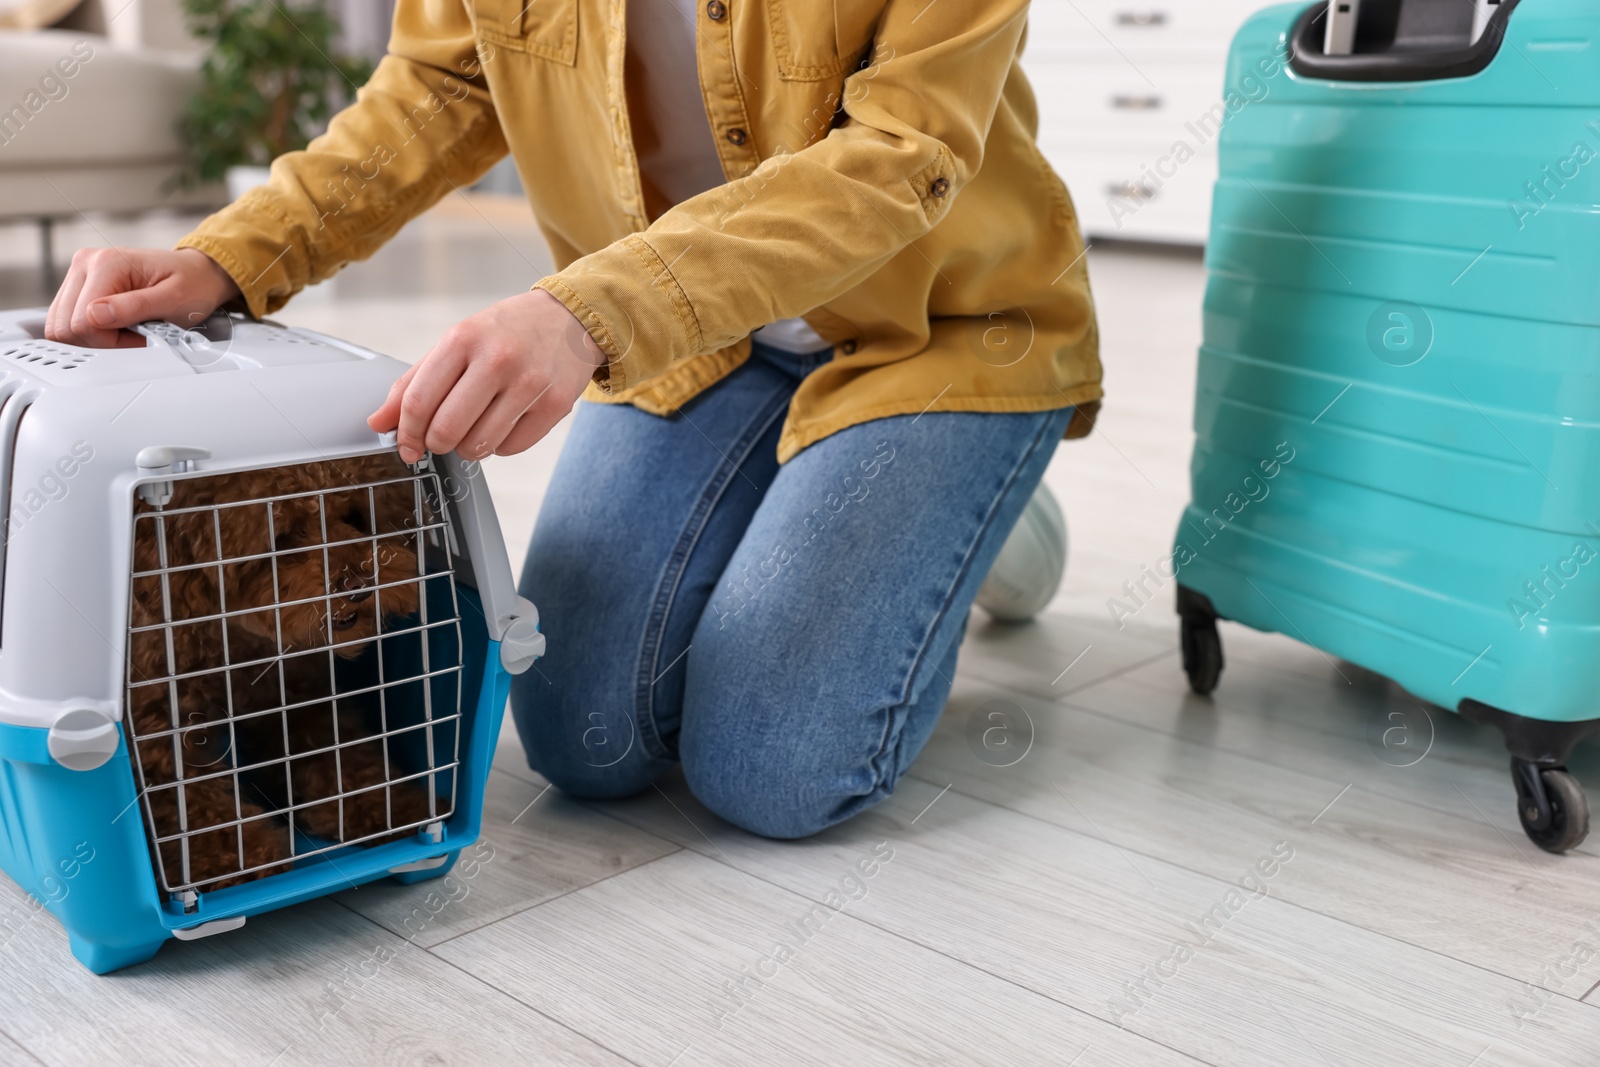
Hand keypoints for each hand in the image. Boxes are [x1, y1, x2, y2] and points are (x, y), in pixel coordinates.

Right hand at [46, 247, 240, 347]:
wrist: (198, 274)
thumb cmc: (192, 284)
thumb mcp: (174, 300)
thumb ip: (134, 308)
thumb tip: (94, 316)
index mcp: (106, 263)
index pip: (82, 321)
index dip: (111, 340)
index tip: (141, 337)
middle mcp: (85, 264)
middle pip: (64, 325)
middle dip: (100, 340)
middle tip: (135, 334)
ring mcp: (79, 274)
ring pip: (60, 325)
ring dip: (94, 337)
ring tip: (127, 328)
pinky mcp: (79, 286)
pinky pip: (67, 321)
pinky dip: (90, 332)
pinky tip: (116, 326)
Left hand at [368, 289, 605, 461]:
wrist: (569, 320)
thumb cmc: (507, 332)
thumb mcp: (457, 343)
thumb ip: (415, 383)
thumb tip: (380, 423)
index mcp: (463, 339)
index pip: (418, 401)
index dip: (406, 433)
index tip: (407, 446)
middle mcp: (497, 359)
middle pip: (446, 429)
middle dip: (437, 443)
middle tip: (442, 437)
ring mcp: (529, 383)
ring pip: (479, 445)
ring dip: (469, 447)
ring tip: (475, 428)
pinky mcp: (555, 405)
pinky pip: (511, 448)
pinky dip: (500, 445)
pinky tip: (504, 423)